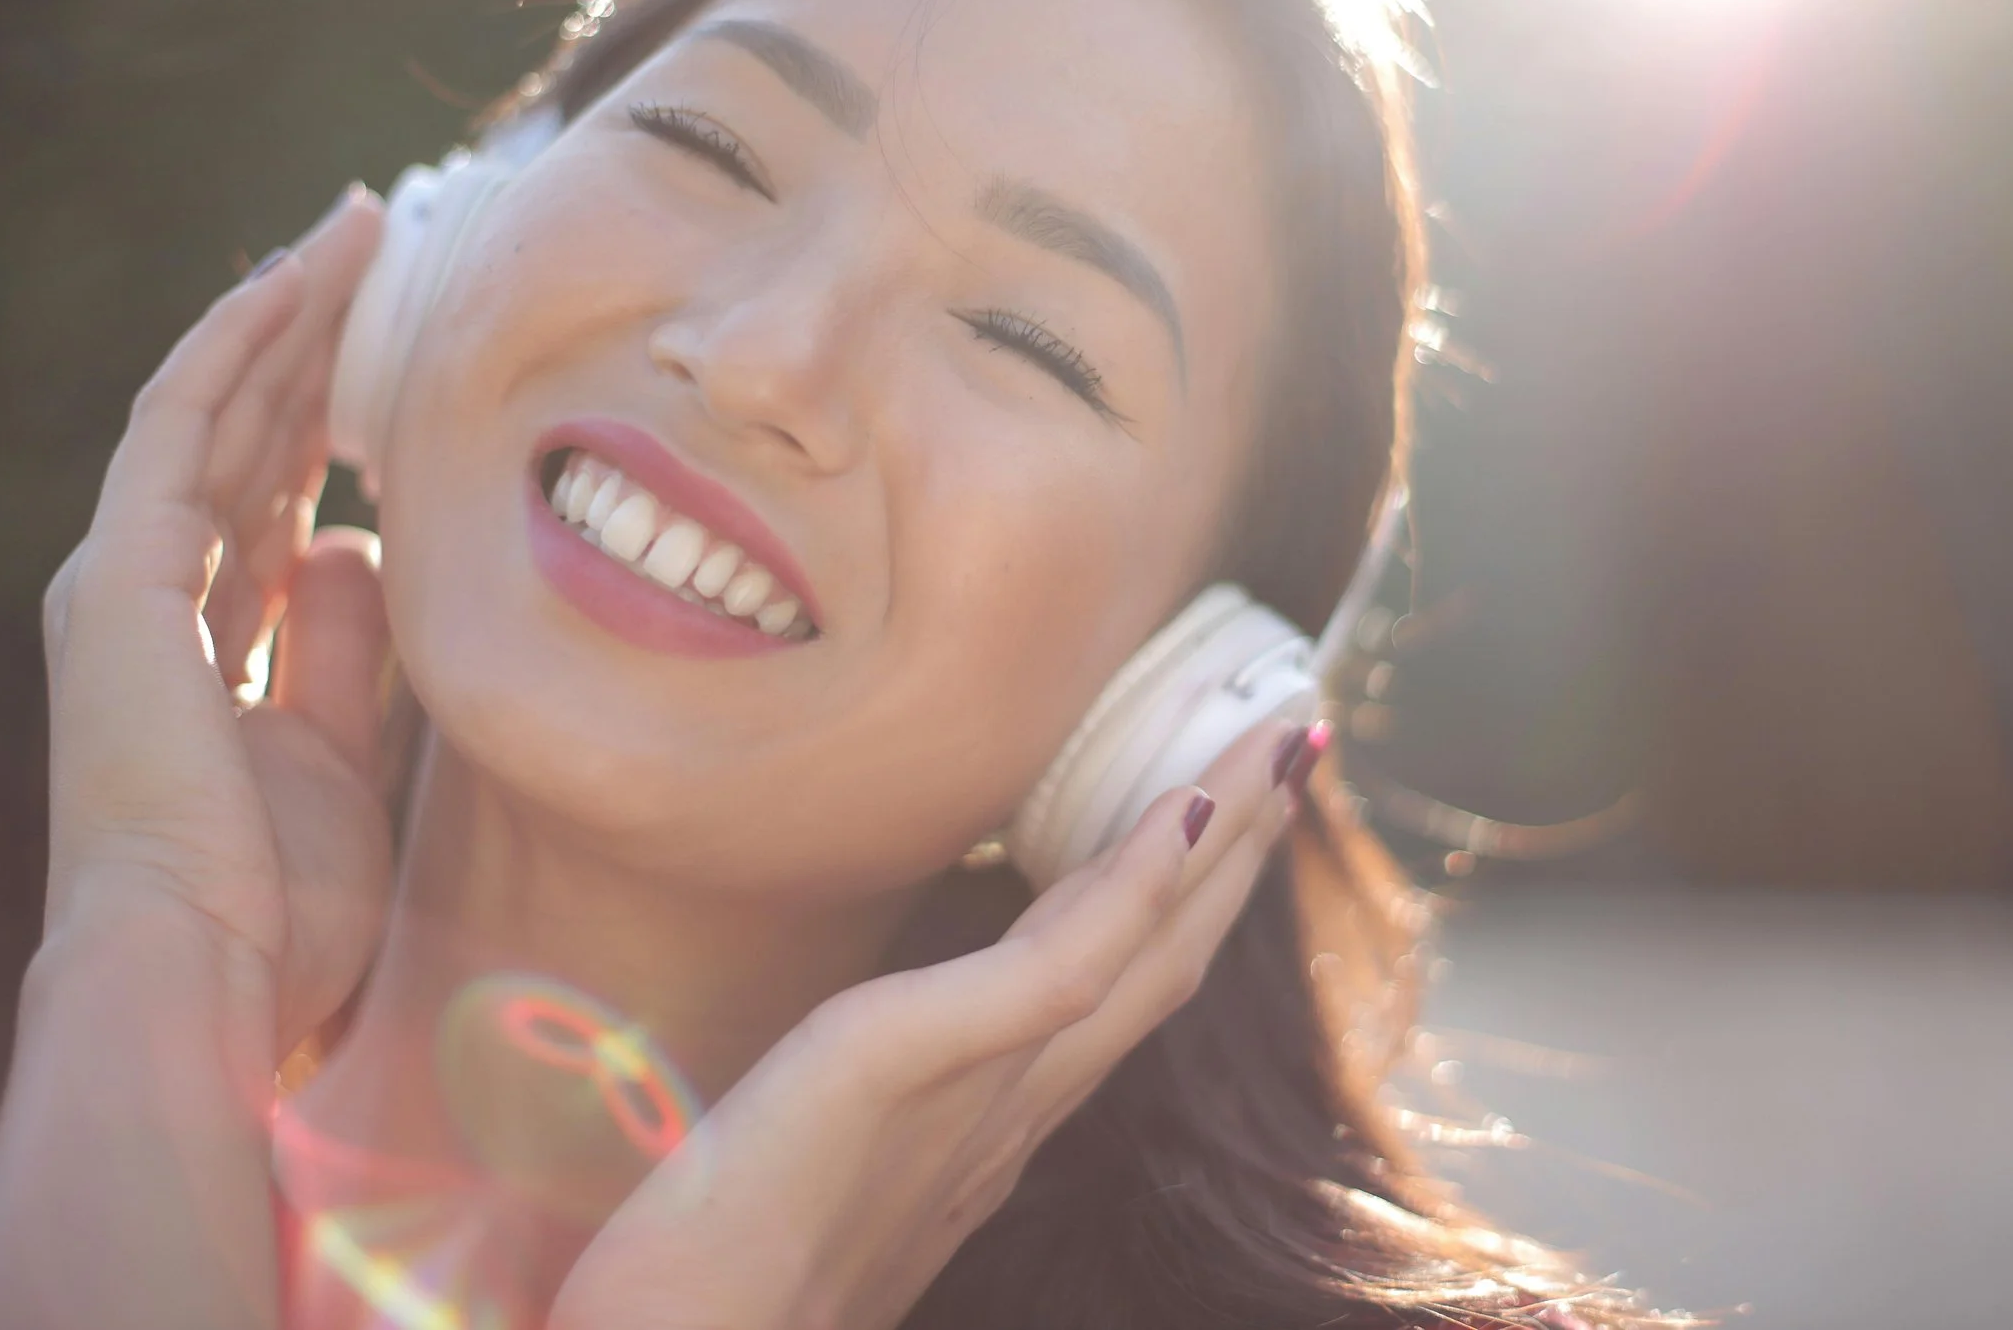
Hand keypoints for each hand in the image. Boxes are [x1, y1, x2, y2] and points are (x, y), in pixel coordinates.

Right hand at [39, 186, 393, 1053]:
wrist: (206, 971)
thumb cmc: (278, 904)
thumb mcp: (342, 753)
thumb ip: (346, 647)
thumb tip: (356, 548)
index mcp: (208, 646)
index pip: (274, 493)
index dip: (330, 413)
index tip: (397, 342)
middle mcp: (157, 598)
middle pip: (246, 434)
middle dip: (314, 339)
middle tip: (381, 245)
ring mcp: (129, 580)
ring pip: (216, 408)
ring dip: (285, 314)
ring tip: (353, 228)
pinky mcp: (122, 573)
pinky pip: (179, 428)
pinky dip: (232, 349)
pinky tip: (289, 281)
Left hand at [548, 720, 1307, 1329]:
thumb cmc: (710, 1286)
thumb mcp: (816, 1178)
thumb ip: (881, 1111)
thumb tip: (893, 1050)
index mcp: (989, 1132)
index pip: (1116, 991)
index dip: (1188, 898)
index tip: (1239, 804)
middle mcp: (1007, 1115)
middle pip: (1159, 960)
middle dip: (1241, 850)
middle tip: (1302, 737)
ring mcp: (971, 1100)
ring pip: (1135, 953)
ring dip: (1220, 841)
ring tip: (1282, 744)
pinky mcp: (897, 1062)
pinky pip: (1049, 974)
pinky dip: (1127, 891)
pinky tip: (1180, 813)